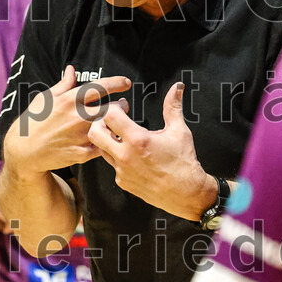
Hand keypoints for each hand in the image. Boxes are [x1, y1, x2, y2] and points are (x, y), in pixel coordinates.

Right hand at [3, 65, 131, 175]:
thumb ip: (63, 84)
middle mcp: (77, 117)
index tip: (126, 82)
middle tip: (123, 104)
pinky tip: (107, 139)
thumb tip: (72, 69)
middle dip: (122, 105)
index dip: (116, 83)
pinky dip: (107, 142)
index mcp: (69, 100)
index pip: (99, 87)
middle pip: (112, 108)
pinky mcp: (82, 153)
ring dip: (116, 123)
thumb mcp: (45, 98)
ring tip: (116, 121)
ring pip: (109, 128)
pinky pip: (102, 147)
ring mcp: (80, 136)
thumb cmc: (33, 121)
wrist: (24, 151)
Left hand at [87, 82, 214, 220]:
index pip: (110, 115)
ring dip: (107, 139)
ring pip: (100, 149)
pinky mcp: (122, 182)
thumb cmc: (184, 162)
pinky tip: (130, 153)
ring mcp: (122, 171)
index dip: (114, 106)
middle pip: (94, 132)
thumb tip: (177, 87)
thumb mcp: (179, 131)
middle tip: (112, 119)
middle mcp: (125, 156)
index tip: (123, 106)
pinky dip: (117, 156)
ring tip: (122, 135)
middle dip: (100, 122)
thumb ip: (173, 106)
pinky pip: (112, 164)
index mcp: (138, 140)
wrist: (186, 193)